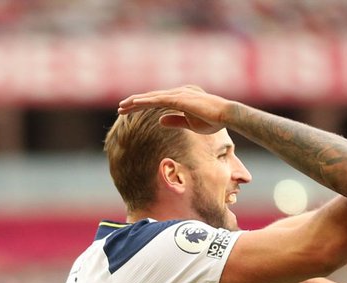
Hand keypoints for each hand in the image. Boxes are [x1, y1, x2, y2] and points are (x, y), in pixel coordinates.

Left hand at [116, 85, 231, 133]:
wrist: (226, 116)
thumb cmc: (213, 121)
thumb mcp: (191, 124)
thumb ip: (175, 121)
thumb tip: (159, 120)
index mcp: (180, 98)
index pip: (157, 101)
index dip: (142, 105)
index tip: (129, 111)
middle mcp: (177, 92)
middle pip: (151, 98)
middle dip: (134, 103)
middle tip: (120, 108)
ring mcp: (178, 94)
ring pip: (152, 98)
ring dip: (135, 102)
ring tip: (121, 107)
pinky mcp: (179, 99)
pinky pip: (158, 100)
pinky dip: (145, 101)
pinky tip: (134, 104)